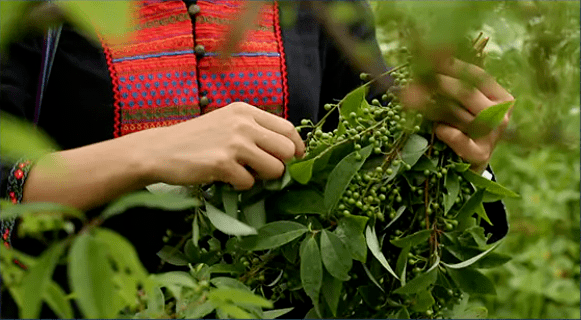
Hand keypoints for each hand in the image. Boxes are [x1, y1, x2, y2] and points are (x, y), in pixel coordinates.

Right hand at [134, 102, 304, 189]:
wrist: (160, 150)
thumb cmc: (197, 139)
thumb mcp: (227, 122)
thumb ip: (254, 130)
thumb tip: (288, 150)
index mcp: (246, 111)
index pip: (288, 128)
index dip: (296, 147)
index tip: (293, 158)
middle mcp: (243, 124)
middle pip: (288, 150)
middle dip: (280, 164)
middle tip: (263, 170)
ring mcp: (234, 143)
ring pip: (275, 169)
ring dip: (262, 177)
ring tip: (242, 172)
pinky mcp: (223, 164)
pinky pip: (250, 183)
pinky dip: (240, 185)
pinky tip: (224, 177)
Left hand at [402, 57, 513, 172]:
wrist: (467, 165)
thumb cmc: (463, 128)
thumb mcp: (462, 104)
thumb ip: (452, 83)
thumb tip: (429, 54)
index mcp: (502, 98)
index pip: (478, 75)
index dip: (454, 66)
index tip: (430, 56)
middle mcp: (501, 116)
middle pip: (469, 94)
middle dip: (440, 83)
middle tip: (418, 77)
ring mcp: (492, 137)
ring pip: (460, 114)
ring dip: (433, 105)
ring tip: (412, 98)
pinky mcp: (479, 155)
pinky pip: (460, 139)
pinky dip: (446, 132)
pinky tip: (436, 127)